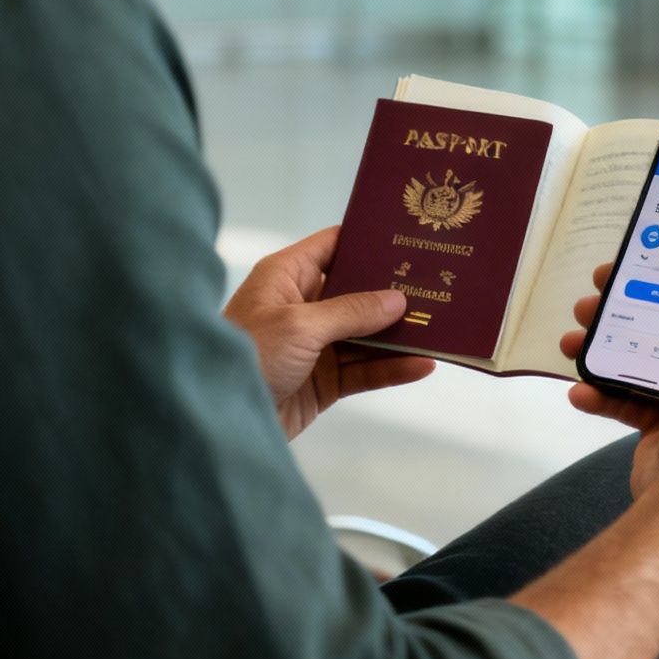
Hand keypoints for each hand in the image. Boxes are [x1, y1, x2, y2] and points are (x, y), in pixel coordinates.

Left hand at [225, 226, 434, 438]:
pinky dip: (392, 369)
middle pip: (358, 292)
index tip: (407, 238)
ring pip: (366, 335)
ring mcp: (314, 345)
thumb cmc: (245, 357)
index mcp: (287, 277)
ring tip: (439, 329)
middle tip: (437, 284)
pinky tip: (421, 365)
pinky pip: (364, 370)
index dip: (368, 242)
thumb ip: (351, 311)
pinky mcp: (322, 381)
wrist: (218, 421)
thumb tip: (396, 300)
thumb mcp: (300, 325)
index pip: (333, 246)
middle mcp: (302, 306)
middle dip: (393, 293)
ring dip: (399, 334)